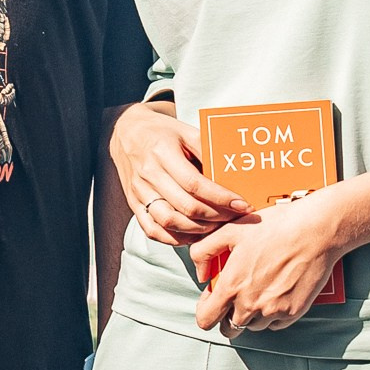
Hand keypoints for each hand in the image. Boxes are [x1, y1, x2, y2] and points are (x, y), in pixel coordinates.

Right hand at [110, 101, 238, 246]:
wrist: (127, 133)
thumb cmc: (162, 132)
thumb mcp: (187, 132)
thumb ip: (208, 151)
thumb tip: (233, 174)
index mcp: (163, 153)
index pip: (195, 184)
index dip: (221, 198)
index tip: (242, 205)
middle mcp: (149, 174)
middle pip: (185, 206)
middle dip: (216, 217)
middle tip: (235, 217)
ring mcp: (139, 191)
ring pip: (169, 222)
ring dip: (198, 230)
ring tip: (217, 226)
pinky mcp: (134, 203)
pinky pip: (152, 230)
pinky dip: (175, 238)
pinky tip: (194, 234)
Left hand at [193, 198, 341, 337]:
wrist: (316, 230)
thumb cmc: (275, 226)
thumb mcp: (230, 229)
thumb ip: (204, 251)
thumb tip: (201, 274)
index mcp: (232, 286)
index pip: (206, 320)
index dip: (205, 311)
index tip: (212, 300)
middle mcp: (251, 304)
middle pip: (230, 328)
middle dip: (227, 315)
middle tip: (236, 295)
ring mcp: (273, 311)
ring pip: (253, 326)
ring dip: (251, 314)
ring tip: (259, 288)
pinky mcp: (293, 312)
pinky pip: (275, 323)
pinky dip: (272, 313)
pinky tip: (275, 291)